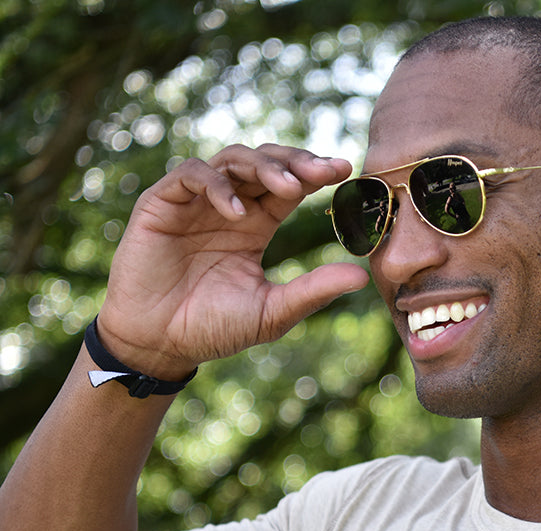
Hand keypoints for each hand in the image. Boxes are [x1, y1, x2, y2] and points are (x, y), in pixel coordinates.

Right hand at [98, 144, 369, 377]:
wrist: (161, 344)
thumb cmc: (215, 329)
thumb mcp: (273, 311)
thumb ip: (313, 291)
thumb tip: (363, 276)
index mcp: (256, 226)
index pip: (289, 188)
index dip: (315, 174)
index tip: (345, 170)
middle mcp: (229, 208)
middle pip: (265, 163)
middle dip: (295, 162)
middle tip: (324, 171)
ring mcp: (195, 203)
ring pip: (232, 160)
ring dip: (263, 167)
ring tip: (288, 188)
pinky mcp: (161, 204)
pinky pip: (192, 176)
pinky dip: (218, 187)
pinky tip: (239, 213)